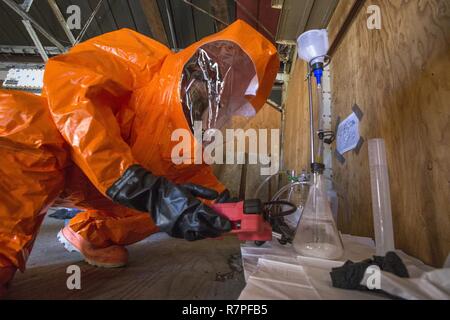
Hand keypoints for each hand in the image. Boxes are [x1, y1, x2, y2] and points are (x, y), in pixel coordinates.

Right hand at [107, 166, 230, 240]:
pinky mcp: (172, 232)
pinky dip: (196, 235)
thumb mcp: (189, 187)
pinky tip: (201, 233)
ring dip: (207, 234)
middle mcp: (184, 217)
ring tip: (214, 232)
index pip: (209, 216)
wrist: (151, 196)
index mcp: (190, 205)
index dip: (219, 221)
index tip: (228, 224)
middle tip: (225, 230)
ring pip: (197, 234)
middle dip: (216, 229)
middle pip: (205, 227)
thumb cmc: (172, 190)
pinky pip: (187, 236)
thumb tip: (217, 195)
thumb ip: (204, 192)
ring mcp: (177, 226)